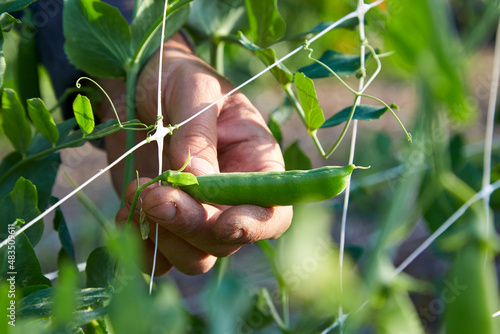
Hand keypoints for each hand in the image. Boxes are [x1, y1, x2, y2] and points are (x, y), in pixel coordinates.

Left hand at [99, 34, 292, 275]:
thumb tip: (196, 184)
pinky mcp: (162, 221)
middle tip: (153, 194)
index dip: (255, 226)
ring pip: (195, 257)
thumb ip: (198, 137)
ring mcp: (196, 212)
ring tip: (135, 193)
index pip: (273, 212)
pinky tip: (125, 212)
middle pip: (226, 240)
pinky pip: (159, 258)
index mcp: (255, 162)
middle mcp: (230, 196)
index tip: (223, 224)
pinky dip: (142, 246)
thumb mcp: (194, 92)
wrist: (135, 82)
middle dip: (191, 225)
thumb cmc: (176, 76)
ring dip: (163, 237)